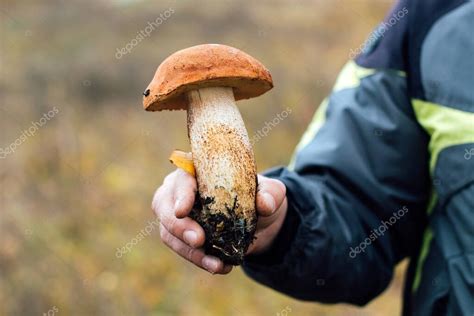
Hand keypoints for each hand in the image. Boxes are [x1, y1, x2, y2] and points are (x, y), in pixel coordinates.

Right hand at [152, 169, 286, 273]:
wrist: (258, 221)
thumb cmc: (258, 196)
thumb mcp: (271, 192)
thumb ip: (270, 194)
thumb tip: (264, 204)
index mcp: (197, 168)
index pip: (182, 176)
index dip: (180, 193)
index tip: (183, 210)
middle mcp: (179, 188)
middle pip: (163, 204)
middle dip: (179, 226)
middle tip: (199, 241)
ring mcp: (175, 212)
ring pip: (169, 232)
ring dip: (190, 251)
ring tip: (215, 264)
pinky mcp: (179, 235)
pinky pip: (181, 248)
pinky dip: (198, 259)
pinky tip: (219, 266)